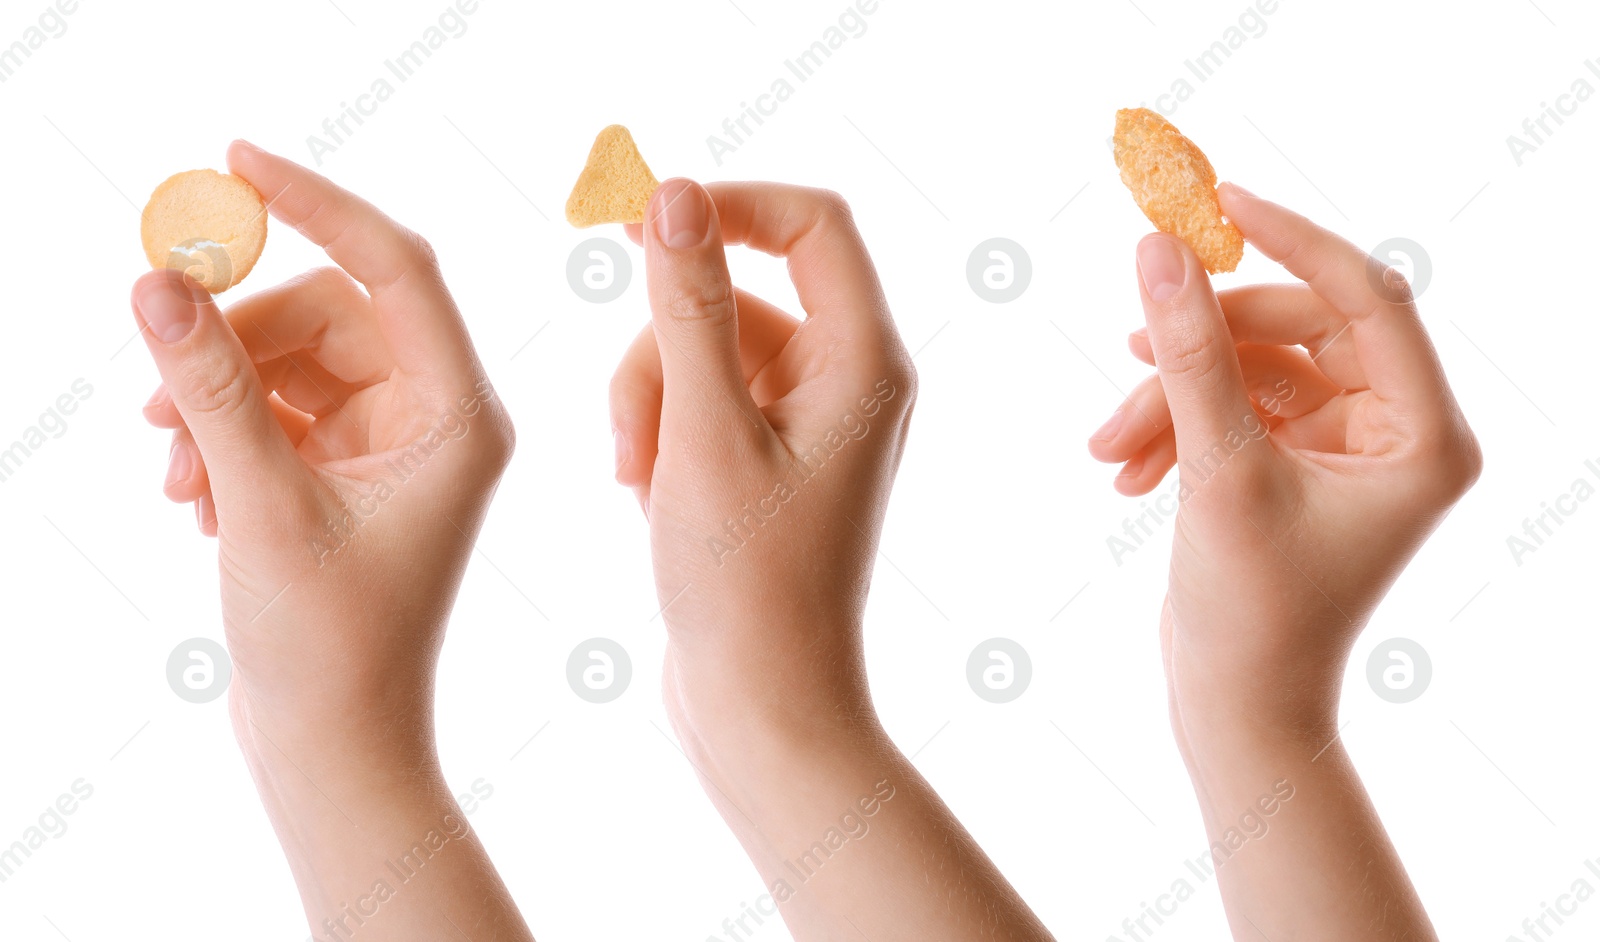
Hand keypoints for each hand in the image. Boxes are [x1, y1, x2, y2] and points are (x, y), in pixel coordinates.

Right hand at [133, 141, 527, 939]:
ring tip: (173, 474)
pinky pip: (282, 408)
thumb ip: (211, 389)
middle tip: (158, 386)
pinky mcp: (353, 472)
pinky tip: (192, 499)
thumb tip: (159, 280)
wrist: (335, 745)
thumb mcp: (261, 504)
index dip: (320, 203)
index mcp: (461, 415)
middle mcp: (441, 418)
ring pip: (296, 361)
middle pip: (332, 312)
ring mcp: (397, 445)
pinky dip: (228, 433)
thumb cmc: (330, 647)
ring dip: (220, 395)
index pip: (397, 267)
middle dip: (240, 338)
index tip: (237, 159)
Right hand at [610, 179, 914, 735]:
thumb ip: (688, 303)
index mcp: (866, 363)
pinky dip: (660, 431)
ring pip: (704, 347)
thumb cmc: (746, 584)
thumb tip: (675, 192)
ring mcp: (808, 421)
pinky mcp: (768, 457)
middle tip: (638, 426)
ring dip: (650, 397)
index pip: (812, 223)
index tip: (639, 219)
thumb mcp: (704, 431)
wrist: (761, 706)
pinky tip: (646, 495)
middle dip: (665, 343)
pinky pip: (700, 398)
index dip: (727, 204)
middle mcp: (851, 380)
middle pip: (739, 291)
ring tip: (640, 479)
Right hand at [1088, 184, 1476, 939]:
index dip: (1290, 239)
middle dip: (1205, 346)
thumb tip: (1159, 249)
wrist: (1234, 707)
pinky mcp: (1297, 461)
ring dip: (1174, 396)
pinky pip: (1233, 407)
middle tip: (1131, 342)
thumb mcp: (1218, 469)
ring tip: (1109, 446)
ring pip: (1252, 368)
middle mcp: (1399, 431)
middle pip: (1299, 327)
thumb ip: (1191, 351)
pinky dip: (1176, 428)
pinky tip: (1126, 472)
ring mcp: (1347, 446)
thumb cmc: (1252, 612)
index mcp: (1426, 435)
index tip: (1216, 200)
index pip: (1368, 296)